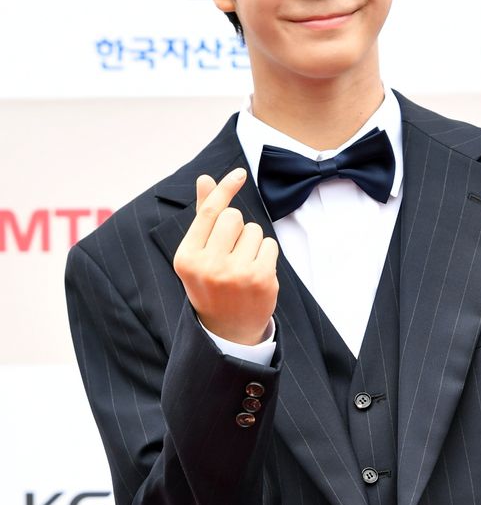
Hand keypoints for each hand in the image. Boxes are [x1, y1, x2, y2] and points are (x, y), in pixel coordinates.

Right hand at [173, 168, 278, 343]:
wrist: (228, 331)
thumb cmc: (211, 284)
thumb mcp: (199, 254)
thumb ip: (203, 216)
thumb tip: (205, 179)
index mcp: (187, 258)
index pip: (208, 212)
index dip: (224, 189)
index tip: (238, 174)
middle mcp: (208, 266)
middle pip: (232, 217)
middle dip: (235, 228)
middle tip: (230, 253)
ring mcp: (236, 274)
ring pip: (253, 230)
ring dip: (251, 242)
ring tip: (242, 266)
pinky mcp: (261, 279)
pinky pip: (269, 244)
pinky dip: (265, 254)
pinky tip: (256, 273)